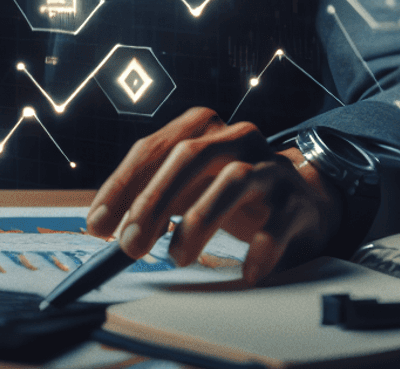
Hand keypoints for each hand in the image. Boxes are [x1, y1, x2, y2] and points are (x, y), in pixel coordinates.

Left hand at [86, 107, 342, 283]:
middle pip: (187, 157)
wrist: (302, 199)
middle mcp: (233, 136)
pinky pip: (277, 222)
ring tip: (178, 257)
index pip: (151, 148)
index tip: (98, 224)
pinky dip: (260, 248)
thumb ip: (151, 199)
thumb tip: (105, 226)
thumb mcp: (188, 187)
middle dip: (153, 202)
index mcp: (199, 128)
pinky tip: (246, 271)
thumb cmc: (231, 191)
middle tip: (130, 245)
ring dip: (199, 221)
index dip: (121, 186)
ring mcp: (267, 164)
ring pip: (231, 181)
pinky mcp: (294, 198)